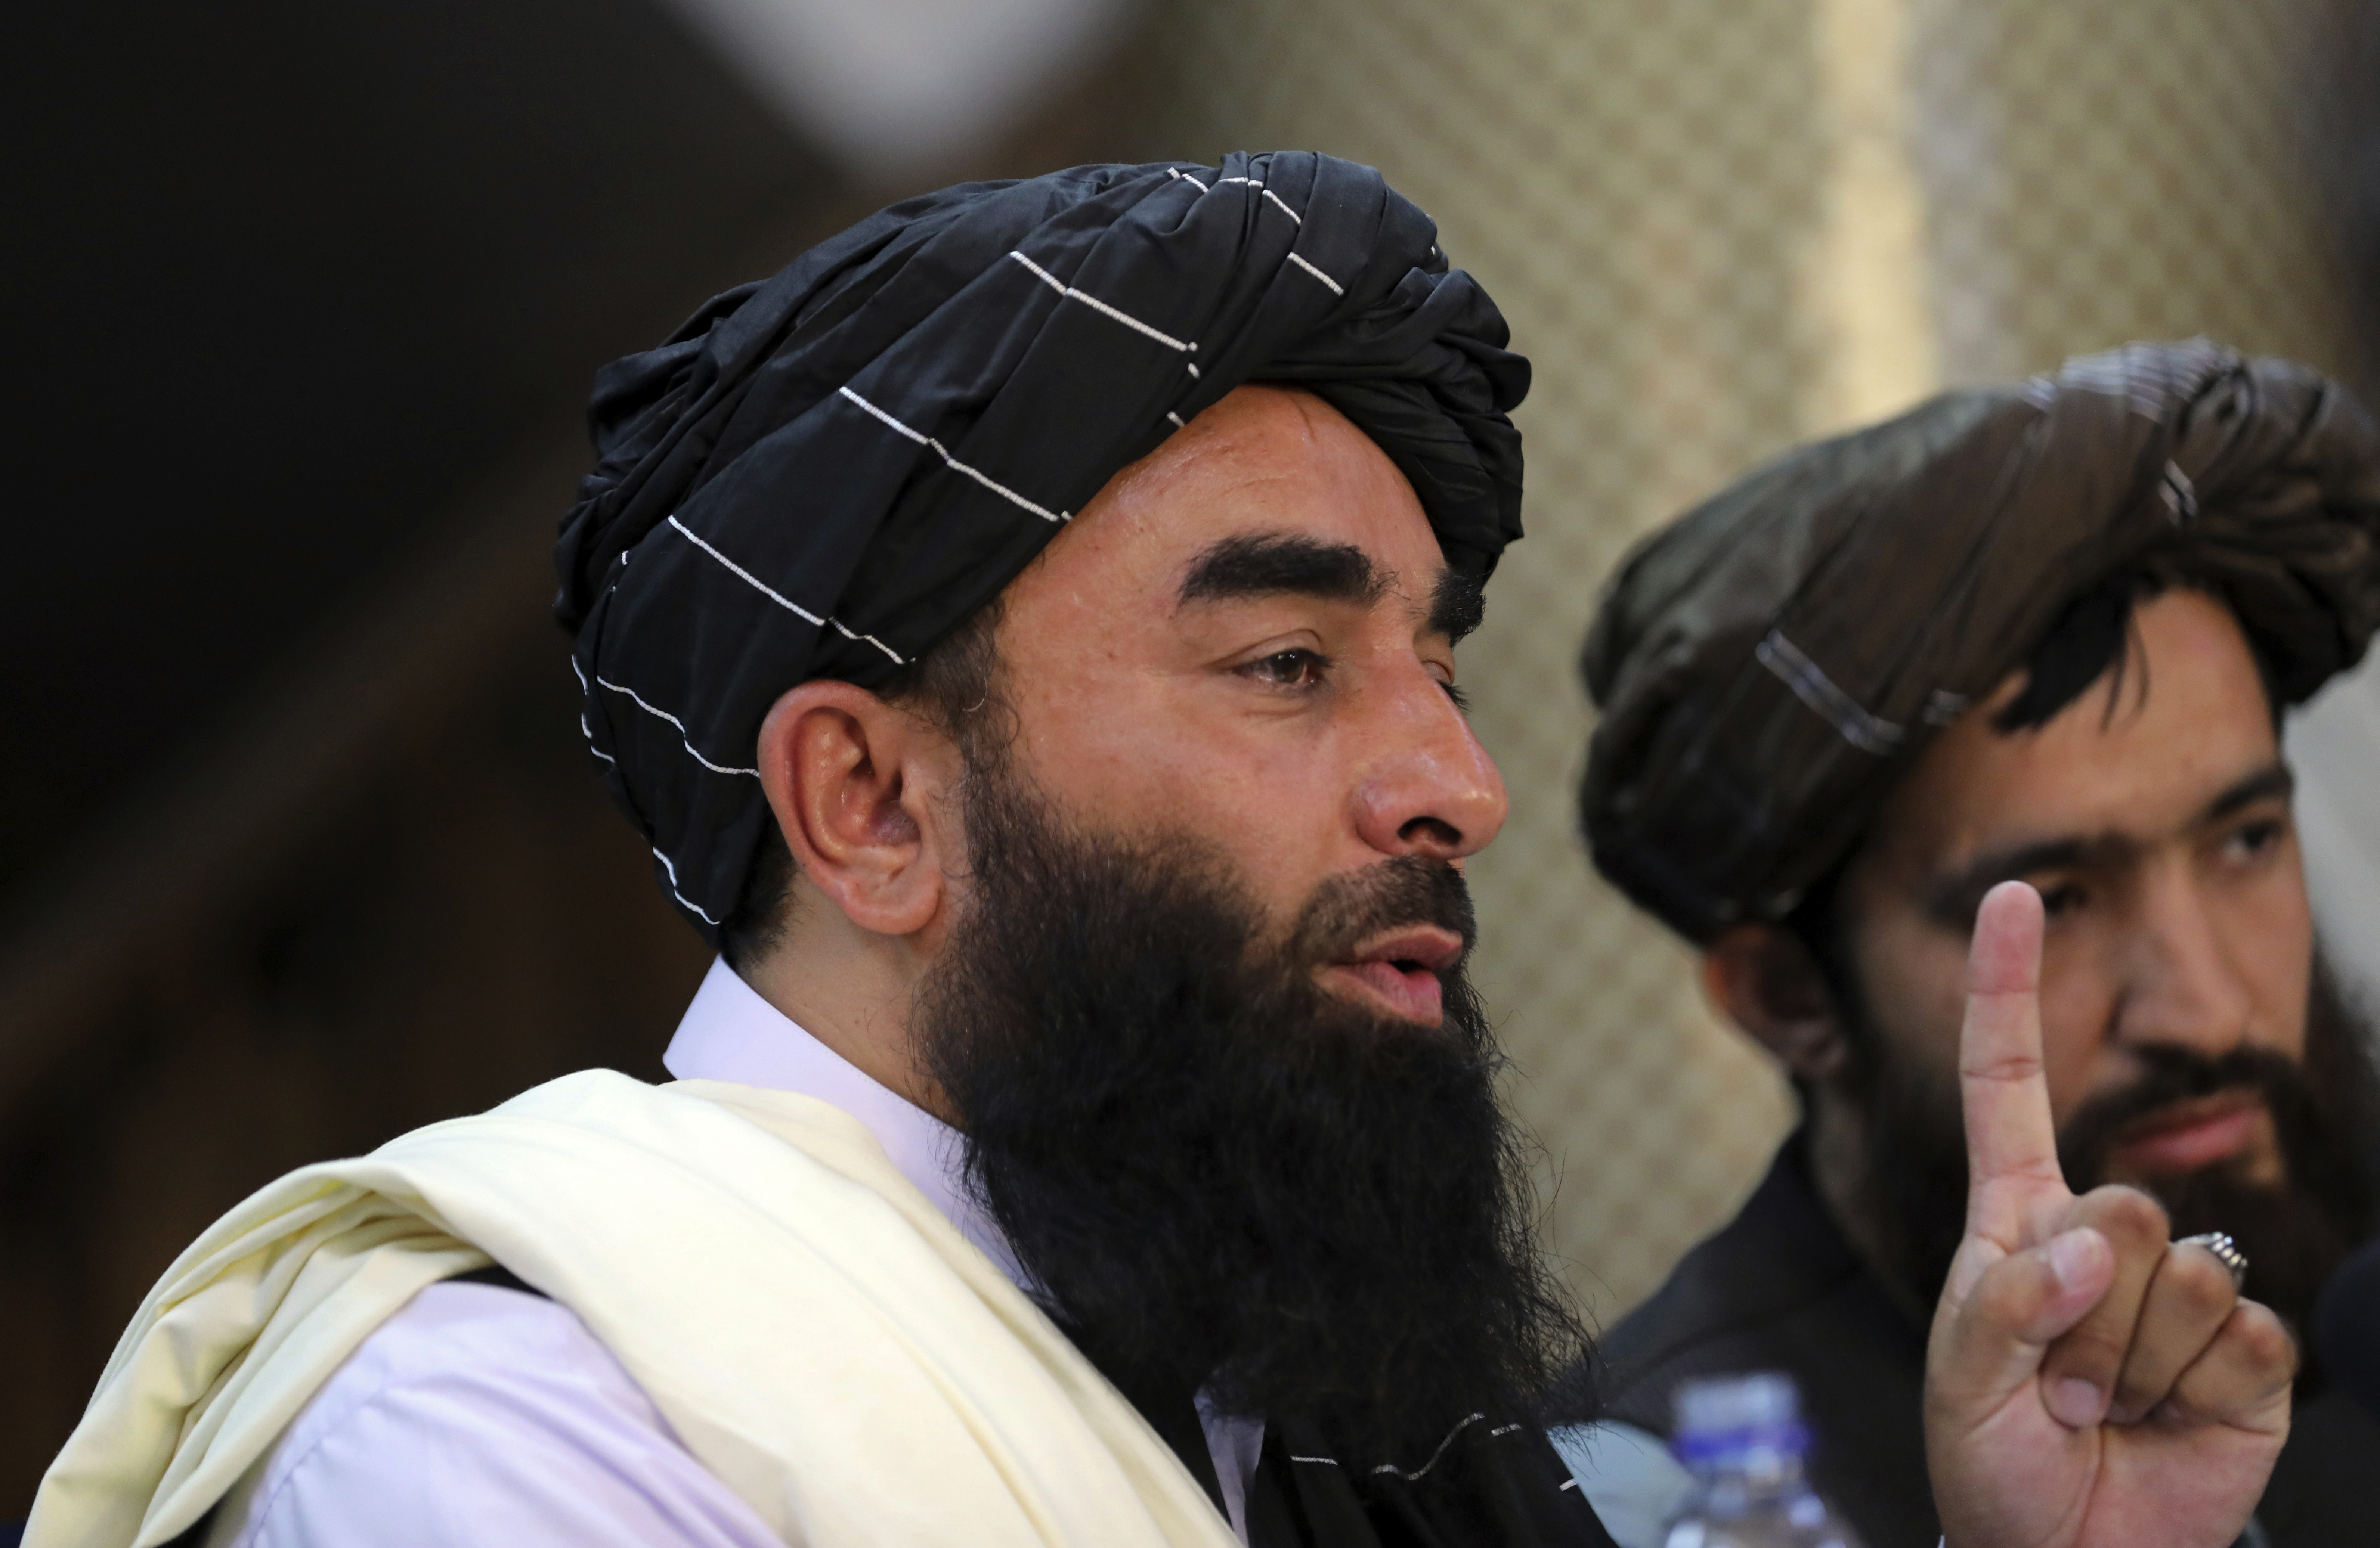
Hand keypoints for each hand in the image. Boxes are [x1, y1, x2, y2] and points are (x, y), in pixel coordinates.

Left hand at [1924, 882, 2295, 1547]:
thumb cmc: (1994, 1457)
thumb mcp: (1963, 1379)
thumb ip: (2009, 1303)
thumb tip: (2090, 1246)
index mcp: (2021, 1218)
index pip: (2008, 1079)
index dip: (2008, 986)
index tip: (2013, 895)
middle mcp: (2105, 1238)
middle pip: (2121, 1204)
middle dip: (2080, 1314)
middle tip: (2055, 1383)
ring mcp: (2182, 1289)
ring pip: (2177, 1278)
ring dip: (2125, 1366)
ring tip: (2098, 1409)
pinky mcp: (2247, 1351)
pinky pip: (2237, 1340)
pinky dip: (2189, 1397)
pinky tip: (2161, 1424)